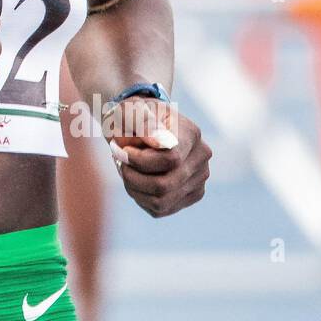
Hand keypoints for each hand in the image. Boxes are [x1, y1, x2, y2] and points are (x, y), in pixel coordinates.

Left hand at [106, 97, 209, 217]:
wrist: (141, 127)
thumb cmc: (134, 116)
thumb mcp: (131, 110)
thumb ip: (142, 121)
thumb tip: (158, 142)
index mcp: (191, 133)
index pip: (170, 160)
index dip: (139, 160)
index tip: (121, 150)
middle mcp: (201, 158)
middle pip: (164, 185)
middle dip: (132, 176)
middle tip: (119, 161)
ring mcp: (199, 179)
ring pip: (161, 201)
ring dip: (133, 188)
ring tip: (125, 170)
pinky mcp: (190, 195)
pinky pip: (160, 209)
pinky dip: (140, 197)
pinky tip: (135, 180)